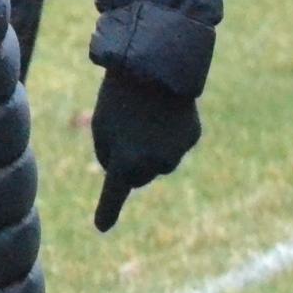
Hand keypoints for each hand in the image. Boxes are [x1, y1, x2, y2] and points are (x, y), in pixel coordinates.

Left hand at [89, 69, 200, 231]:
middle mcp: (153, 164)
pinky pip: (175, 143)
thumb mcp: (102, 126)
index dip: (107, 211)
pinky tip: (164, 111)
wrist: (156, 66)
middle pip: (138, 177)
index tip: (101, 226)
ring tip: (144, 115)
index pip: (114, 194)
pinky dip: (168, 133)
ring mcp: (176, 153)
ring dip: (150, 147)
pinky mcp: (192, 138)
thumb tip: (128, 173)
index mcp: (125, 162)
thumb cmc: (119, 96)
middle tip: (124, 130)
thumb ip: (110, 154)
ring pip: (159, 161)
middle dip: (131, 163)